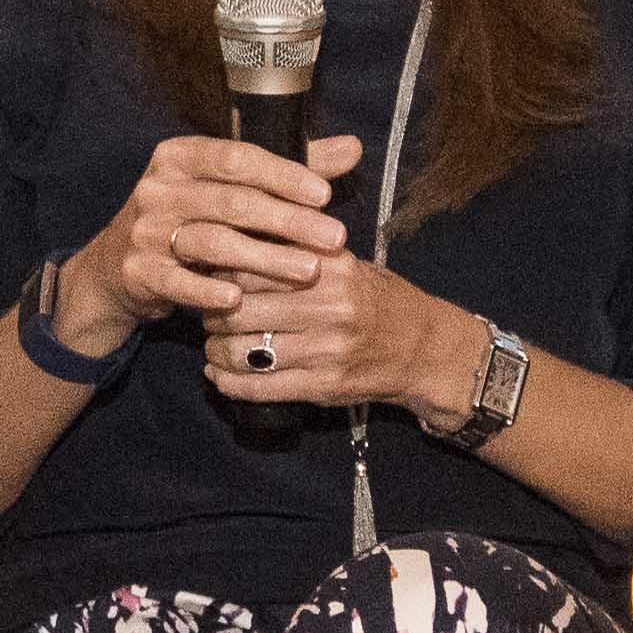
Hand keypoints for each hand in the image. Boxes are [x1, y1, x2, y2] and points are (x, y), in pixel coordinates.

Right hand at [58, 133, 362, 347]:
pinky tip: (239, 299)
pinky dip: (207, 290)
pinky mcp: (137, 270)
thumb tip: (351, 148)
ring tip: (307, 270)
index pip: (237, 157)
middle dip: (288, 220)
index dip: (282, 175)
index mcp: (181, 156)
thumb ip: (289, 170)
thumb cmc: (189, 221)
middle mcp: (159, 187)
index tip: (325, 194)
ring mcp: (144, 229)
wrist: (118, 269)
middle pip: (232, 201)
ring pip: (211, 241)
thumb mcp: (229, 189)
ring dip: (263, 257)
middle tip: (333, 238)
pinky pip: (176, 281)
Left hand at [204, 250, 484, 417]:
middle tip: (209, 315)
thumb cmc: (375, 299)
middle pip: (239, 308)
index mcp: (329, 266)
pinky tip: (221, 376)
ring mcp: (326, 350)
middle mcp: (328, 306)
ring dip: (216, 352)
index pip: (252, 263)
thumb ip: (294, 252)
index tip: (210, 276)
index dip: (219, 271)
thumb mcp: (342, 262)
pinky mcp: (323, 387)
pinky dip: (230, 384)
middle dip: (212, 314)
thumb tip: (230, 245)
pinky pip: (260, 388)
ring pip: (243, 352)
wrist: (424, 349)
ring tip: (215, 346)